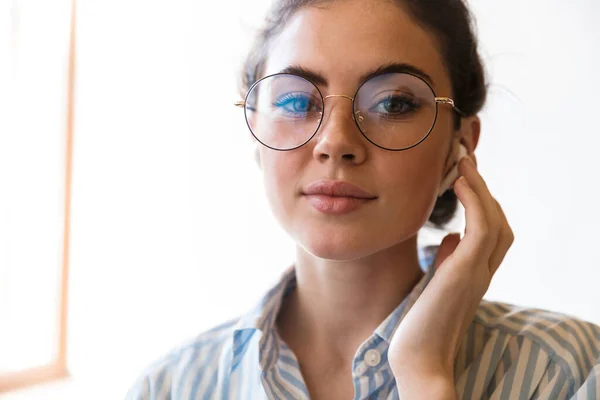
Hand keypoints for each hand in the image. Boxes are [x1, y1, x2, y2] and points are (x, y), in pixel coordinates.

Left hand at [388, 155, 514, 393]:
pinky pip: (481, 229)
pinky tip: (459, 183)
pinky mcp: (465, 272)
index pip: (490, 230)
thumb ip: (447, 261)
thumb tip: (449, 238)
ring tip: (464, 162)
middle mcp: (482, 271)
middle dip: (483, 188)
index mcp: (475, 273)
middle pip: (498, 220)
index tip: (463, 175)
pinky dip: (475, 203)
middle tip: (465, 159)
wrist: (418, 358)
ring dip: (480, 188)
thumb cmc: (420, 325)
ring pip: (494, 220)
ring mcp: (477, 272)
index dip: (480, 200)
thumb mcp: (435, 285)